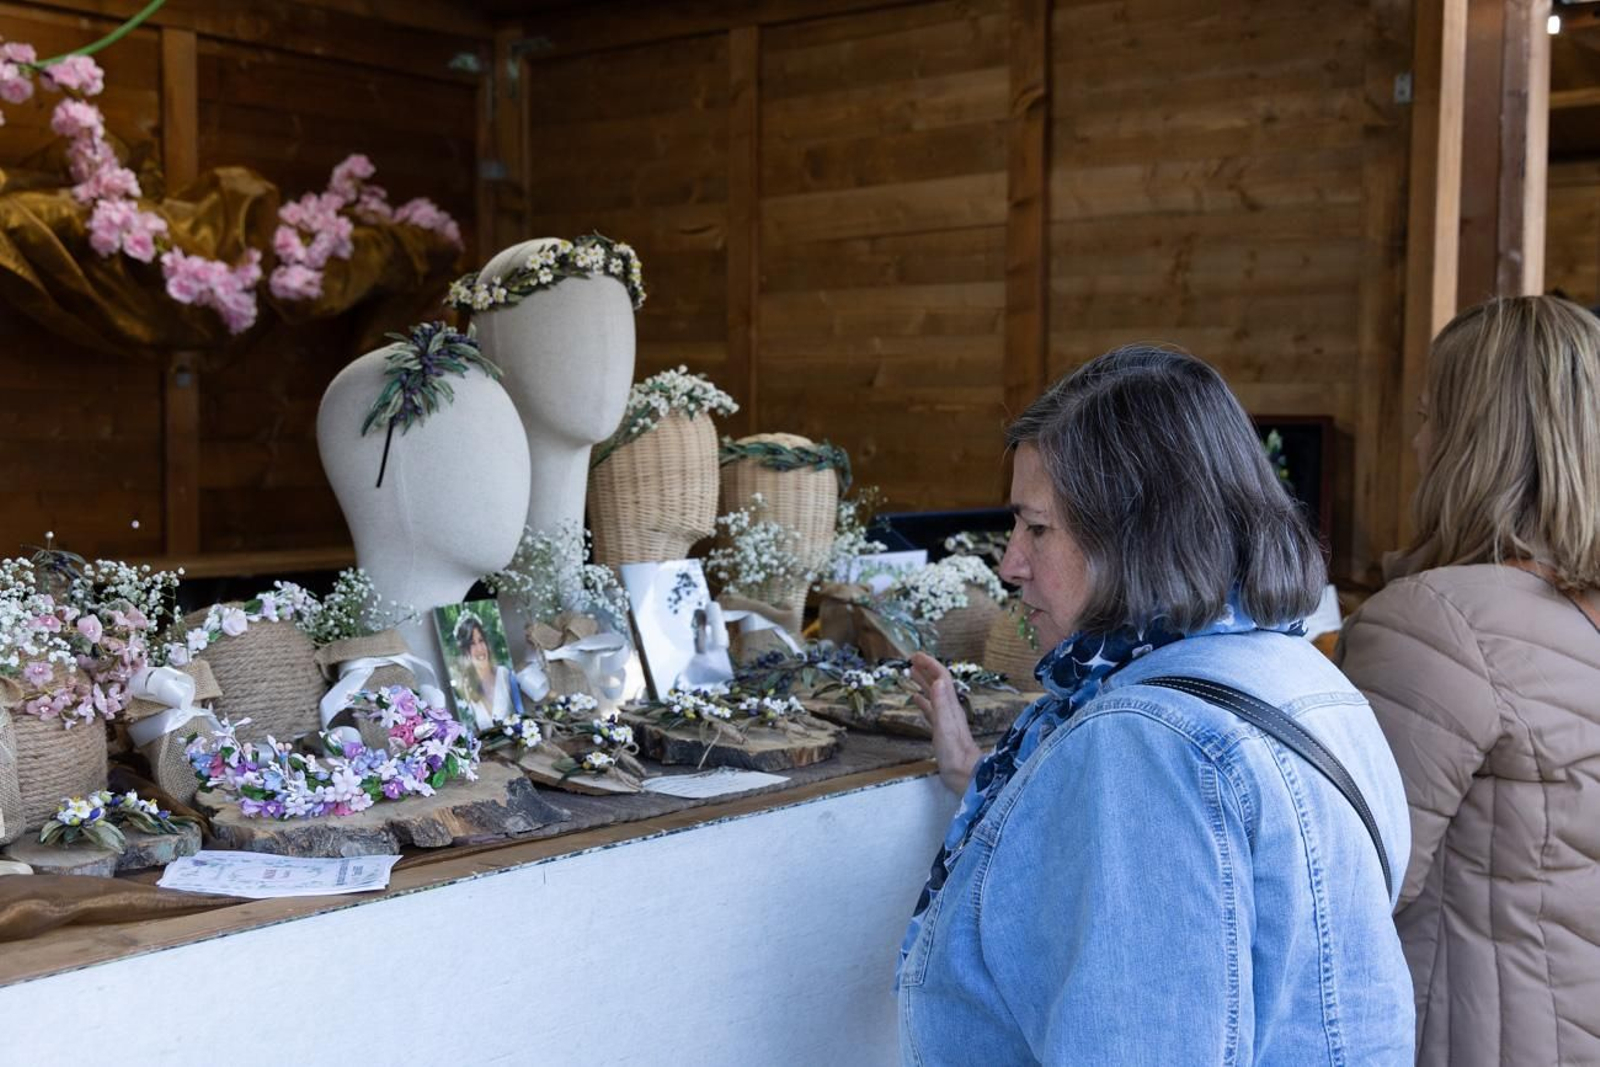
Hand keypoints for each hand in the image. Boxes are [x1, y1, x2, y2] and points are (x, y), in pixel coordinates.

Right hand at [909, 652, 979, 794]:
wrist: (965, 773)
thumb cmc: (954, 753)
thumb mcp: (945, 727)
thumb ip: (941, 704)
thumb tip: (937, 680)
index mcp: (950, 705)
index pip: (941, 678)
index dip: (930, 664)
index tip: (915, 656)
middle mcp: (949, 709)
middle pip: (938, 683)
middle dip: (926, 669)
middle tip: (911, 660)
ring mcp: (946, 719)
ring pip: (933, 694)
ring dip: (923, 682)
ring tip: (911, 674)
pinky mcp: (942, 730)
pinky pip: (931, 709)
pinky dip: (923, 701)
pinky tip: (916, 699)